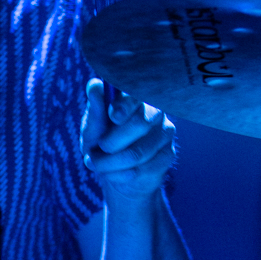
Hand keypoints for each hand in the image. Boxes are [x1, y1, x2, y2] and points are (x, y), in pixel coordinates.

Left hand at [81, 78, 176, 203]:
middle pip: (140, 122)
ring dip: (111, 163)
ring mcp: (164, 133)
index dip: (125, 105)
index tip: (113, 116)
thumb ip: (95, 110)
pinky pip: (143, 168)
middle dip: (112, 141)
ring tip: (97, 165)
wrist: (117, 175)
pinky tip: (115, 174)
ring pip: (138, 152)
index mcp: (135, 100)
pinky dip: (121, 175)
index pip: (137, 95)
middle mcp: (155, 112)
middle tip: (99, 148)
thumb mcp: (92, 130)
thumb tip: (94, 84)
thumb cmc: (102, 146)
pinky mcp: (168, 155)